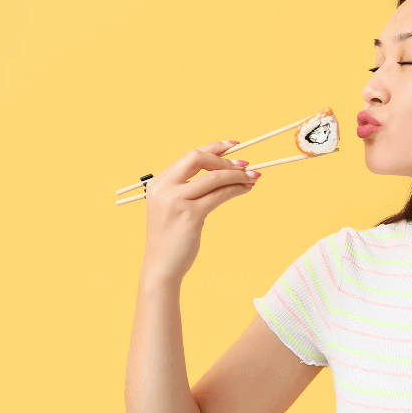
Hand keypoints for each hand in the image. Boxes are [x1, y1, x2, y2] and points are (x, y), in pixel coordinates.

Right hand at [141, 141, 259, 283]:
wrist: (161, 267)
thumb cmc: (171, 238)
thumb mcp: (172, 207)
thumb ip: (186, 188)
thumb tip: (221, 172)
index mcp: (158, 183)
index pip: (188, 156)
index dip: (213, 148)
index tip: (232, 146)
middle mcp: (164, 188)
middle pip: (197, 158)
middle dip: (224, 159)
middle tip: (245, 164)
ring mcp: (176, 201)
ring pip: (212, 177)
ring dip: (237, 175)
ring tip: (253, 177)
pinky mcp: (190, 215)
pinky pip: (219, 195)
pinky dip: (235, 190)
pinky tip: (246, 190)